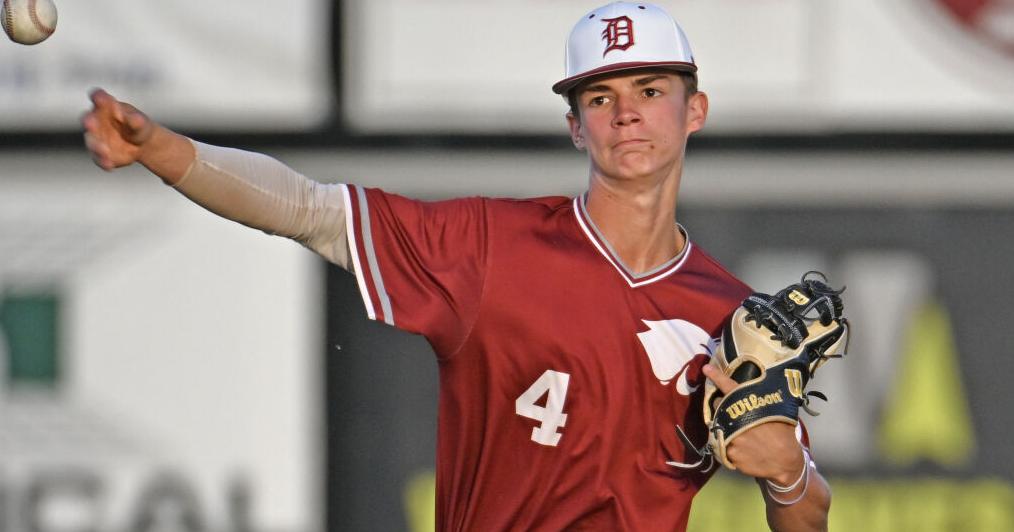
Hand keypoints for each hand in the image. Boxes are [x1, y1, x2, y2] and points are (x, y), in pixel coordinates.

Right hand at [81, 88, 154, 170]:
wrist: (141, 144)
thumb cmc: (138, 126)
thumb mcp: (140, 122)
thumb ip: (136, 120)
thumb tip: (135, 119)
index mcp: (105, 106)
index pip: (98, 97)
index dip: (98, 96)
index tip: (100, 97)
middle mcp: (96, 120)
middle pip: (87, 119)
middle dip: (88, 121)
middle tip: (90, 123)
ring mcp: (96, 138)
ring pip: (91, 141)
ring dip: (96, 146)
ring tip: (104, 150)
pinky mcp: (100, 154)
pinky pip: (99, 158)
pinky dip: (104, 162)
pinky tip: (110, 165)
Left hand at [702, 364, 804, 484]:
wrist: (785, 462)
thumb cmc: (783, 435)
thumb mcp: (777, 412)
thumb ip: (761, 402)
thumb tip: (753, 392)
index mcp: (750, 407)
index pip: (730, 387)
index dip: (717, 376)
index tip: (706, 369)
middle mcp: (737, 420)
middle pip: (719, 407)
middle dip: (723, 407)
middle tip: (734, 413)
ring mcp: (732, 438)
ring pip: (720, 427)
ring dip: (727, 428)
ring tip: (742, 434)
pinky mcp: (729, 454)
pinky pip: (723, 445)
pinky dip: (730, 445)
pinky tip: (743, 448)